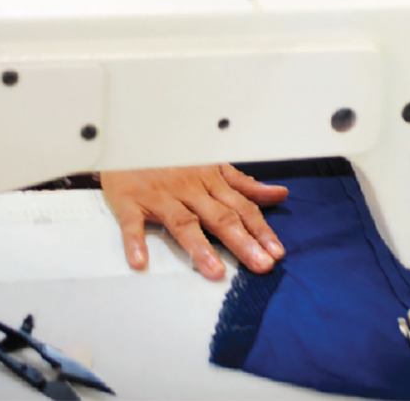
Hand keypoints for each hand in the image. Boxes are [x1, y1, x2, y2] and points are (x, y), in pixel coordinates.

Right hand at [100, 164, 287, 278]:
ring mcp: (160, 195)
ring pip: (182, 222)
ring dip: (199, 247)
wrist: (130, 137)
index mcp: (210, 180)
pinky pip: (133, 223)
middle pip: (219, 217)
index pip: (241, 207)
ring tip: (215, 272)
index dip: (260, 229)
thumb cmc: (173, 156)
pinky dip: (135, 242)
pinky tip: (140, 262)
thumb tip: (279, 194)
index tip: (277, 252)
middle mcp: (189, 188)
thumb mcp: (212, 165)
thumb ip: (244, 184)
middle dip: (242, 242)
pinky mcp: (130, 201)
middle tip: (261, 265)